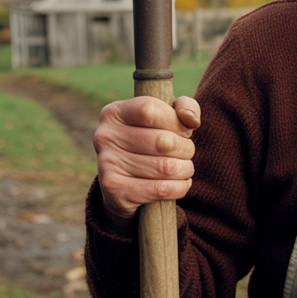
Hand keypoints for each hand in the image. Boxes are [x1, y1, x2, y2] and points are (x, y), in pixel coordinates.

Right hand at [93, 96, 200, 227]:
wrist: (126, 185)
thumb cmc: (154, 143)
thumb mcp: (168, 118)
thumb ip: (186, 107)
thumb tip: (191, 119)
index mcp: (114, 113)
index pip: (150, 110)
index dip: (176, 122)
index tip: (185, 131)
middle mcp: (105, 136)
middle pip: (163, 141)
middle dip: (186, 149)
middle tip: (186, 153)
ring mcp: (106, 164)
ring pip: (166, 167)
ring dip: (185, 169)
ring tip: (184, 168)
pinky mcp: (114, 190)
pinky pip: (161, 189)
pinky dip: (180, 187)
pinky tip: (180, 184)